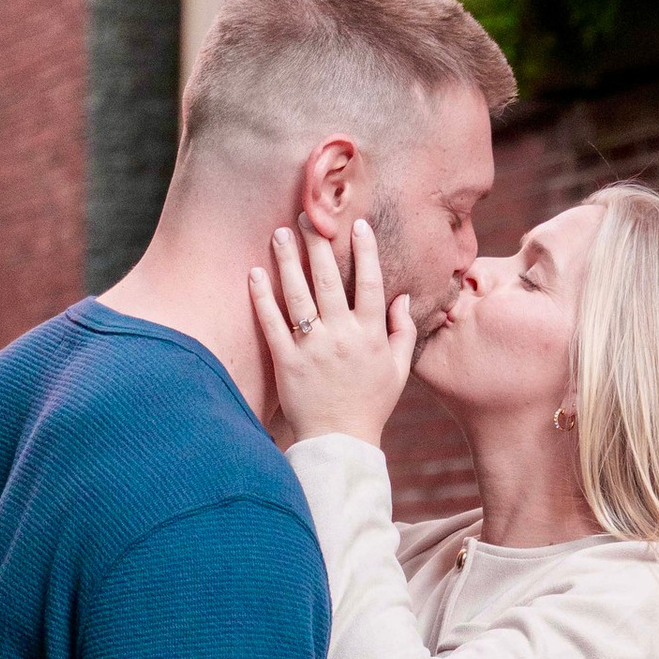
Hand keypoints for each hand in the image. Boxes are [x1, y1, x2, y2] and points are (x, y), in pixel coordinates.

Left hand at [249, 220, 417, 447]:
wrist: (340, 442)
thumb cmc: (371, 405)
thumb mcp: (399, 370)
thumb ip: (403, 331)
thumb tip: (404, 297)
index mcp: (370, 334)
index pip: (369, 282)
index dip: (364, 251)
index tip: (356, 224)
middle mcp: (341, 335)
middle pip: (328, 279)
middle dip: (317, 244)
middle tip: (307, 216)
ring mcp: (312, 347)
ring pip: (298, 294)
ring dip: (287, 260)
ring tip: (279, 233)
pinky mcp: (287, 361)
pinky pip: (272, 323)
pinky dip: (262, 297)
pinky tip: (254, 273)